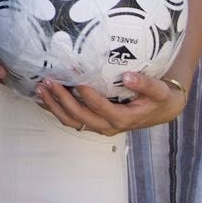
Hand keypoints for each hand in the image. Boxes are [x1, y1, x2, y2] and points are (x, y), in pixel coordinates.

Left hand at [36, 71, 185, 135]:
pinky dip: (55, 109)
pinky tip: (42, 97)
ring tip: (41, 88)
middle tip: (49, 81)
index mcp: (123, 118)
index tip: (76, 79)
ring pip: (71, 120)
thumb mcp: (159, 91)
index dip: (87, 95)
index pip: (100, 107)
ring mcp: (99, 126)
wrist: (160, 110)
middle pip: (80, 116)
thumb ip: (145, 84)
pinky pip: (71, 119)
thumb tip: (128, 76)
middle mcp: (108, 125)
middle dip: (62, 99)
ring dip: (54, 105)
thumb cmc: (159, 99)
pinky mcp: (93, 122)